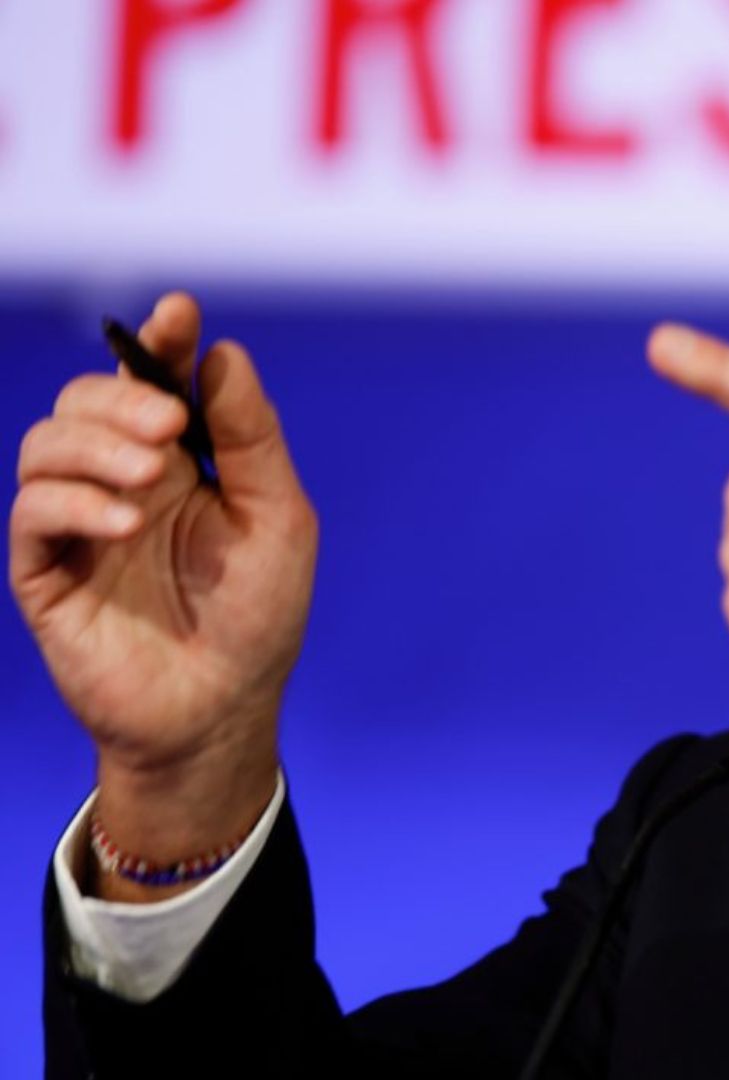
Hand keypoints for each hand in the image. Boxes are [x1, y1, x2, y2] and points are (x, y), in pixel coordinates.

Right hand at [10, 293, 315, 887]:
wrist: (222, 708)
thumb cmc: (257, 616)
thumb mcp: (278, 519)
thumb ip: (251, 439)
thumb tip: (223, 353)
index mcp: (182, 462)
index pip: (153, 380)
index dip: (157, 341)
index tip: (178, 314)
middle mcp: (123, 481)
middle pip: (86, 401)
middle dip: (123, 397)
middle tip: (169, 427)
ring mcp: (79, 523)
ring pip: (46, 444)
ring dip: (95, 447)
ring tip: (151, 479)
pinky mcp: (45, 571)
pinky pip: (31, 512)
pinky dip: (74, 503)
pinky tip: (124, 522)